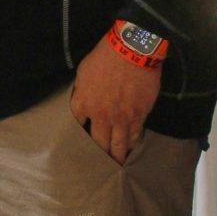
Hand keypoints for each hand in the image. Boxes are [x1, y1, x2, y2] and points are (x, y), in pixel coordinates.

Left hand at [69, 36, 161, 163]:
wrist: (131, 51)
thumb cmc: (104, 57)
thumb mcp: (83, 72)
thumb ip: (82, 90)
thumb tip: (83, 99)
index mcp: (84, 103)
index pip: (77, 125)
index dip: (78, 135)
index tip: (79, 142)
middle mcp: (101, 115)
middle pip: (99, 142)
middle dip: (99, 154)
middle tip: (99, 164)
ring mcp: (122, 118)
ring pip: (118, 144)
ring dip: (117, 155)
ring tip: (116, 164)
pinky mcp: (139, 115)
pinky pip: (135, 135)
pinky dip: (132, 143)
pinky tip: (131, 148)